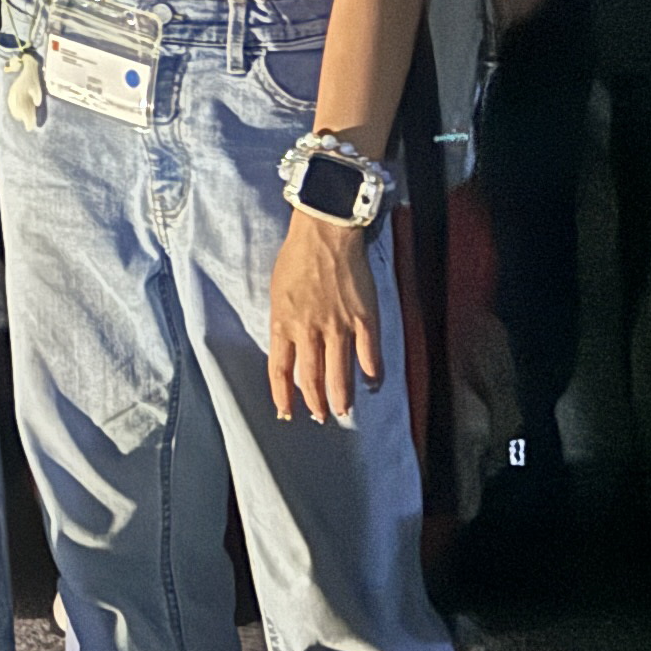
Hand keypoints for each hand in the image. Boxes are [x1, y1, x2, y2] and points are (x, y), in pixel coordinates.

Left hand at [264, 211, 381, 426]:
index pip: (280, 370)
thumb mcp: (278, 293)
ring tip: (343, 411)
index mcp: (284, 323)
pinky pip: (370, 356)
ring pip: (340, 375)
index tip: (286, 413)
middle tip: (320, 417)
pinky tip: (372, 384)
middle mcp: (310, 331)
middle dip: (315, 403)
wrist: (325, 233)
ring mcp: (339, 327)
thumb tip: (290, 349)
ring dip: (341, 398)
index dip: (283, 396)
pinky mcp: (364, 319)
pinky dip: (372, 374)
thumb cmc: (296, 258)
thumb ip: (284, 322)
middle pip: (312, 378)